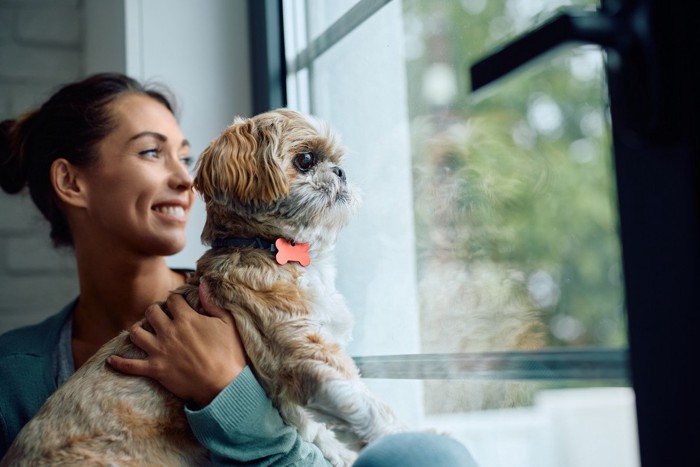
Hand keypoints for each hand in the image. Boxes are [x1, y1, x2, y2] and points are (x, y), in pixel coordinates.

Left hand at [108, 282, 245, 407]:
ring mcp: (160, 351)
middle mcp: (169, 332)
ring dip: (138, 329)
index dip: (175, 299)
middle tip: (160, 315)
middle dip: (154, 310)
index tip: (177, 303)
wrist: (223, 385)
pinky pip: (130, 366)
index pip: (172, 299)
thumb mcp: (227, 323)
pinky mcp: (155, 369)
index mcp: (187, 319)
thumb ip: (212, 302)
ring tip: (143, 330)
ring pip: (136, 333)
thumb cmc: (230, 354)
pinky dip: (119, 363)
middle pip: (151, 311)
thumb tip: (202, 284)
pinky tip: (112, 359)